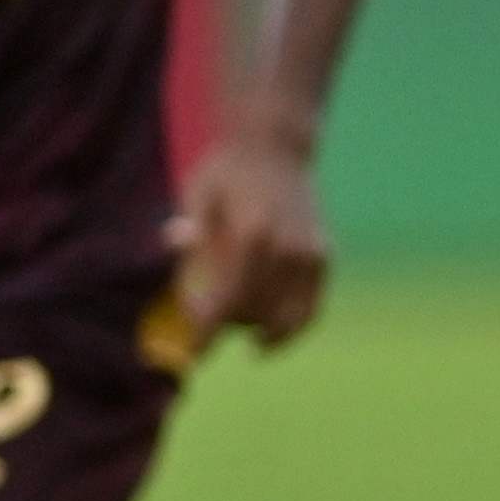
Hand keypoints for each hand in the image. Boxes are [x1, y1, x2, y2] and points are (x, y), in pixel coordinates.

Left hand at [174, 125, 331, 349]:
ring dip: (256, 329)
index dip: (208, 332)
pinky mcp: (323, 257)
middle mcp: (287, 249)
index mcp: (253, 234)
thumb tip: (176, 244)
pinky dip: (290, 330)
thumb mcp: (198, 192)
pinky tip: (266, 341)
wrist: (275, 146)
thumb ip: (191, 224)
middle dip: (228, 325)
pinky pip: (310, 308)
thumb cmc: (227, 170)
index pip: (228, 299)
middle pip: (254, 312)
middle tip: (207, 325)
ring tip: (236, 326)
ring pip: (284, 317)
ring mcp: (309, 255)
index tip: (194, 354)